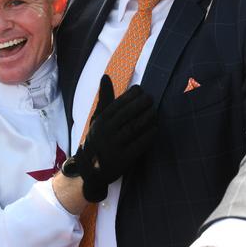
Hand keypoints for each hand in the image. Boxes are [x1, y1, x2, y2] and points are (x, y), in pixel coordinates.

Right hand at [74, 75, 156, 201]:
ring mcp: (114, 146)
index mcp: (100, 121)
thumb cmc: (98, 138)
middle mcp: (105, 132)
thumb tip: (105, 76)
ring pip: (133, 128)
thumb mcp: (97, 118)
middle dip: (140, 104)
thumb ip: (105, 98)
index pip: (116, 105)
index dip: (129, 95)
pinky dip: (148, 135)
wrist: (90, 170)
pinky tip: (156, 128)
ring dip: (146, 118)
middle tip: (150, 98)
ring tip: (154, 111)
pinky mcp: (123, 159)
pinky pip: (139, 145)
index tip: (140, 89)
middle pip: (126, 115)